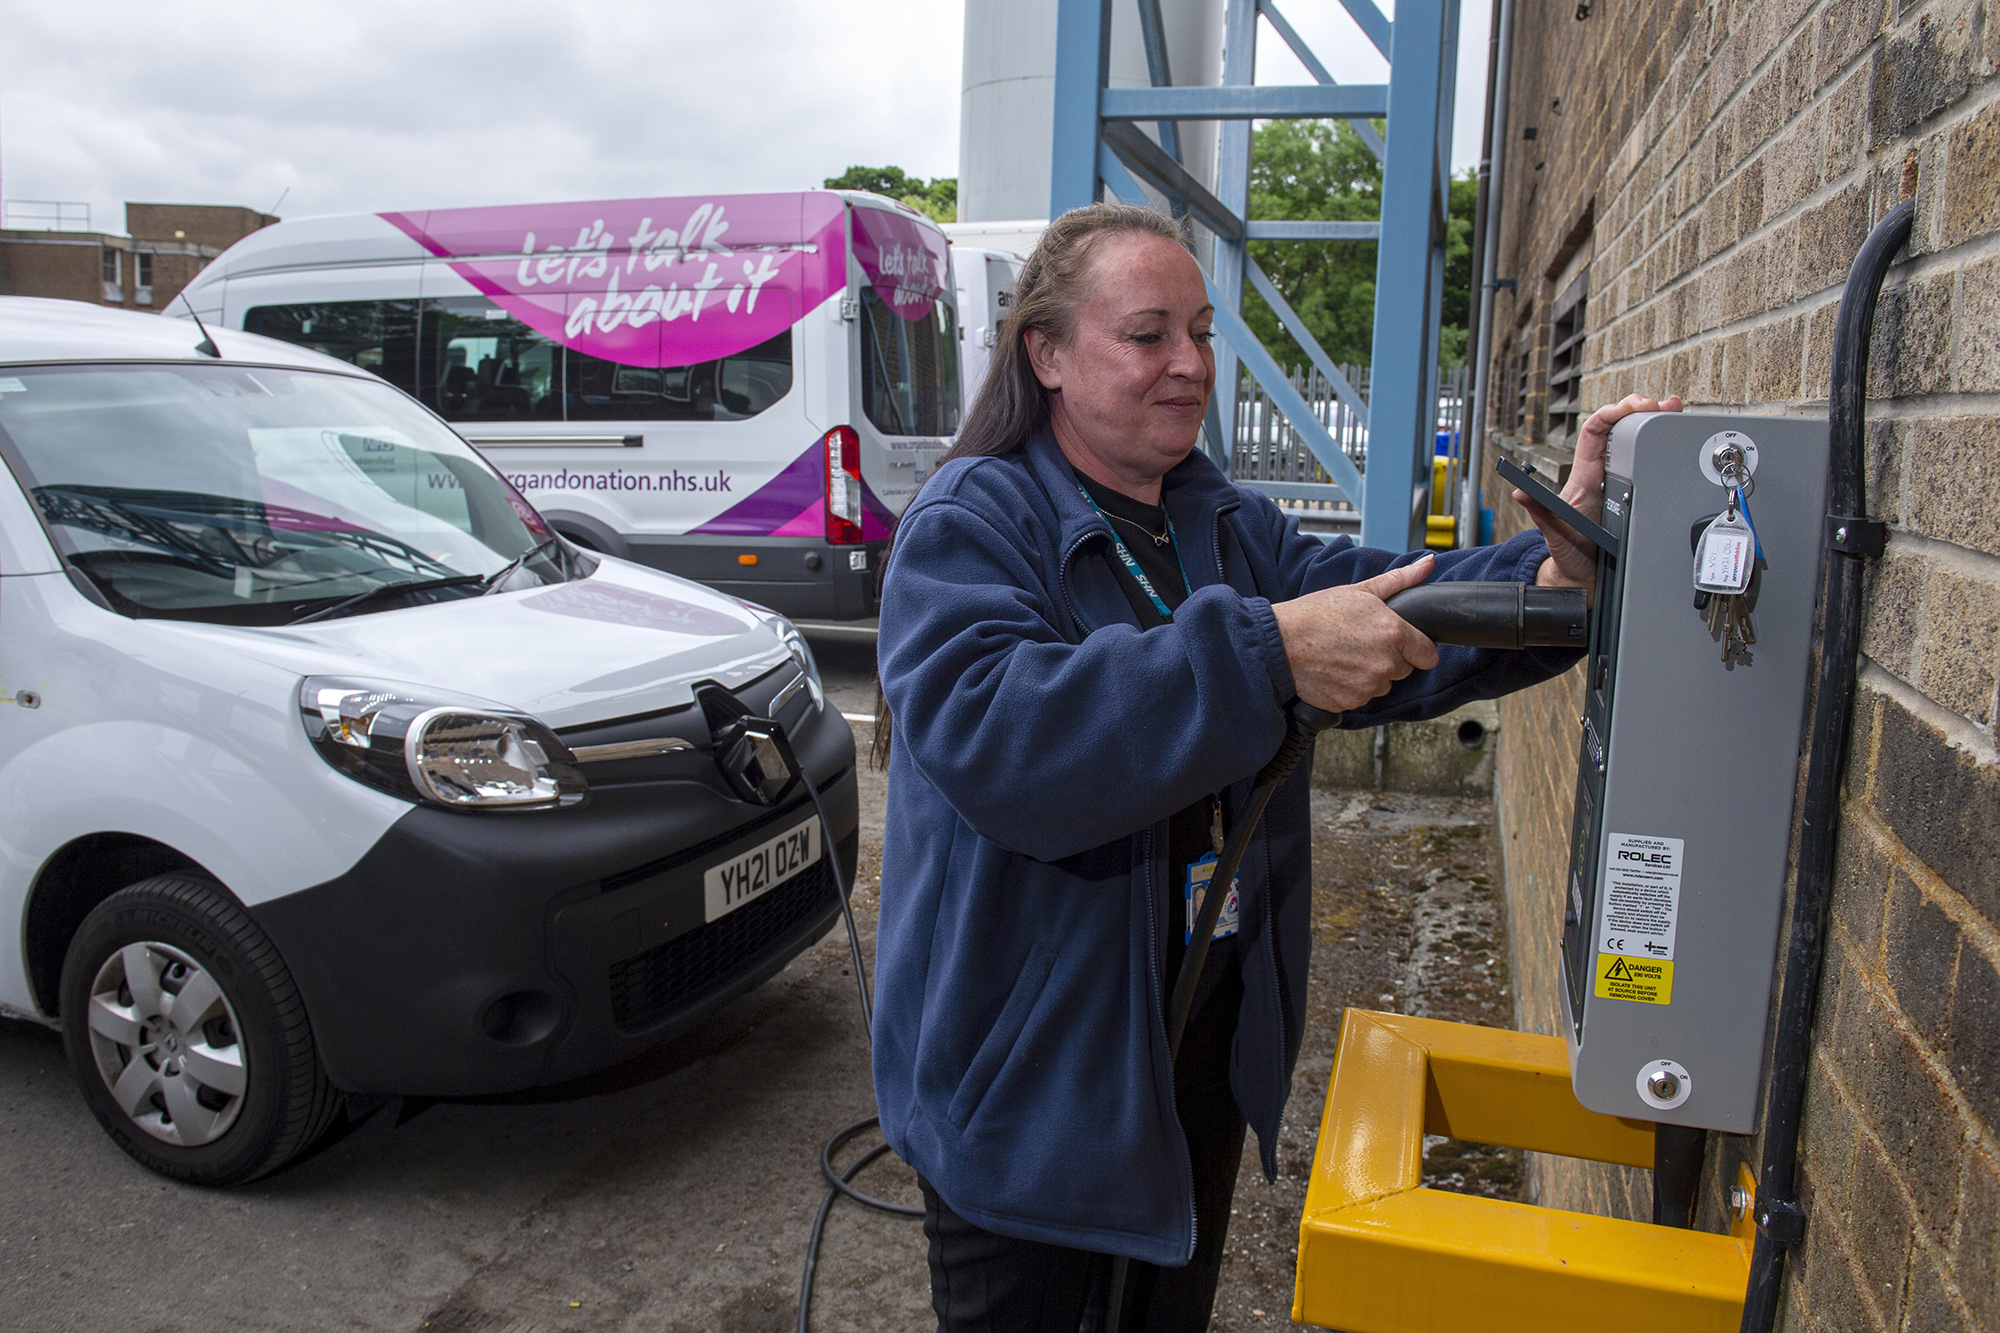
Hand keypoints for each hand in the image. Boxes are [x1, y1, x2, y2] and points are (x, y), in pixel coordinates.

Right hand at [1272, 556, 1440, 712]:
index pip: (1429, 655)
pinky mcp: (1350, 703)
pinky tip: (1335, 671)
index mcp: (1393, 633)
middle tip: (1361, 643)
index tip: (1401, 644)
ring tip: (1345, 656)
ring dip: (1370, 675)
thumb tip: (1427, 564)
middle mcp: (1385, 664)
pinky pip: (1361, 697)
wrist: (1278, 643)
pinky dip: (1351, 688)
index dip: (1415, 648)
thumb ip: (1399, 580)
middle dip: (1389, 659)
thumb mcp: (1358, 591)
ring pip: (1382, 685)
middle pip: (1404, 669)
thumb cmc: (1314, 615)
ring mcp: (1368, 686)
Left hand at [1525, 393, 1682, 588]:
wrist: (1586, 576)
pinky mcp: (1636, 495)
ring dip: (1653, 423)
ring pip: (1636, 444)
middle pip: (1619, 431)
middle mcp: (1603, 476)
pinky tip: (1675, 434)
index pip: (1595, 433)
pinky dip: (1662, 446)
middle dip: (1638, 410)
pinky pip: (1649, 465)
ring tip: (1671, 410)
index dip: (1610, 414)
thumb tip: (1520, 492)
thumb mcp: (1555, 533)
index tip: (1629, 407)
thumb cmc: (1569, 553)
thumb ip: (1540, 512)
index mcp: (1585, 478)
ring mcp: (1621, 484)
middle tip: (1659, 404)